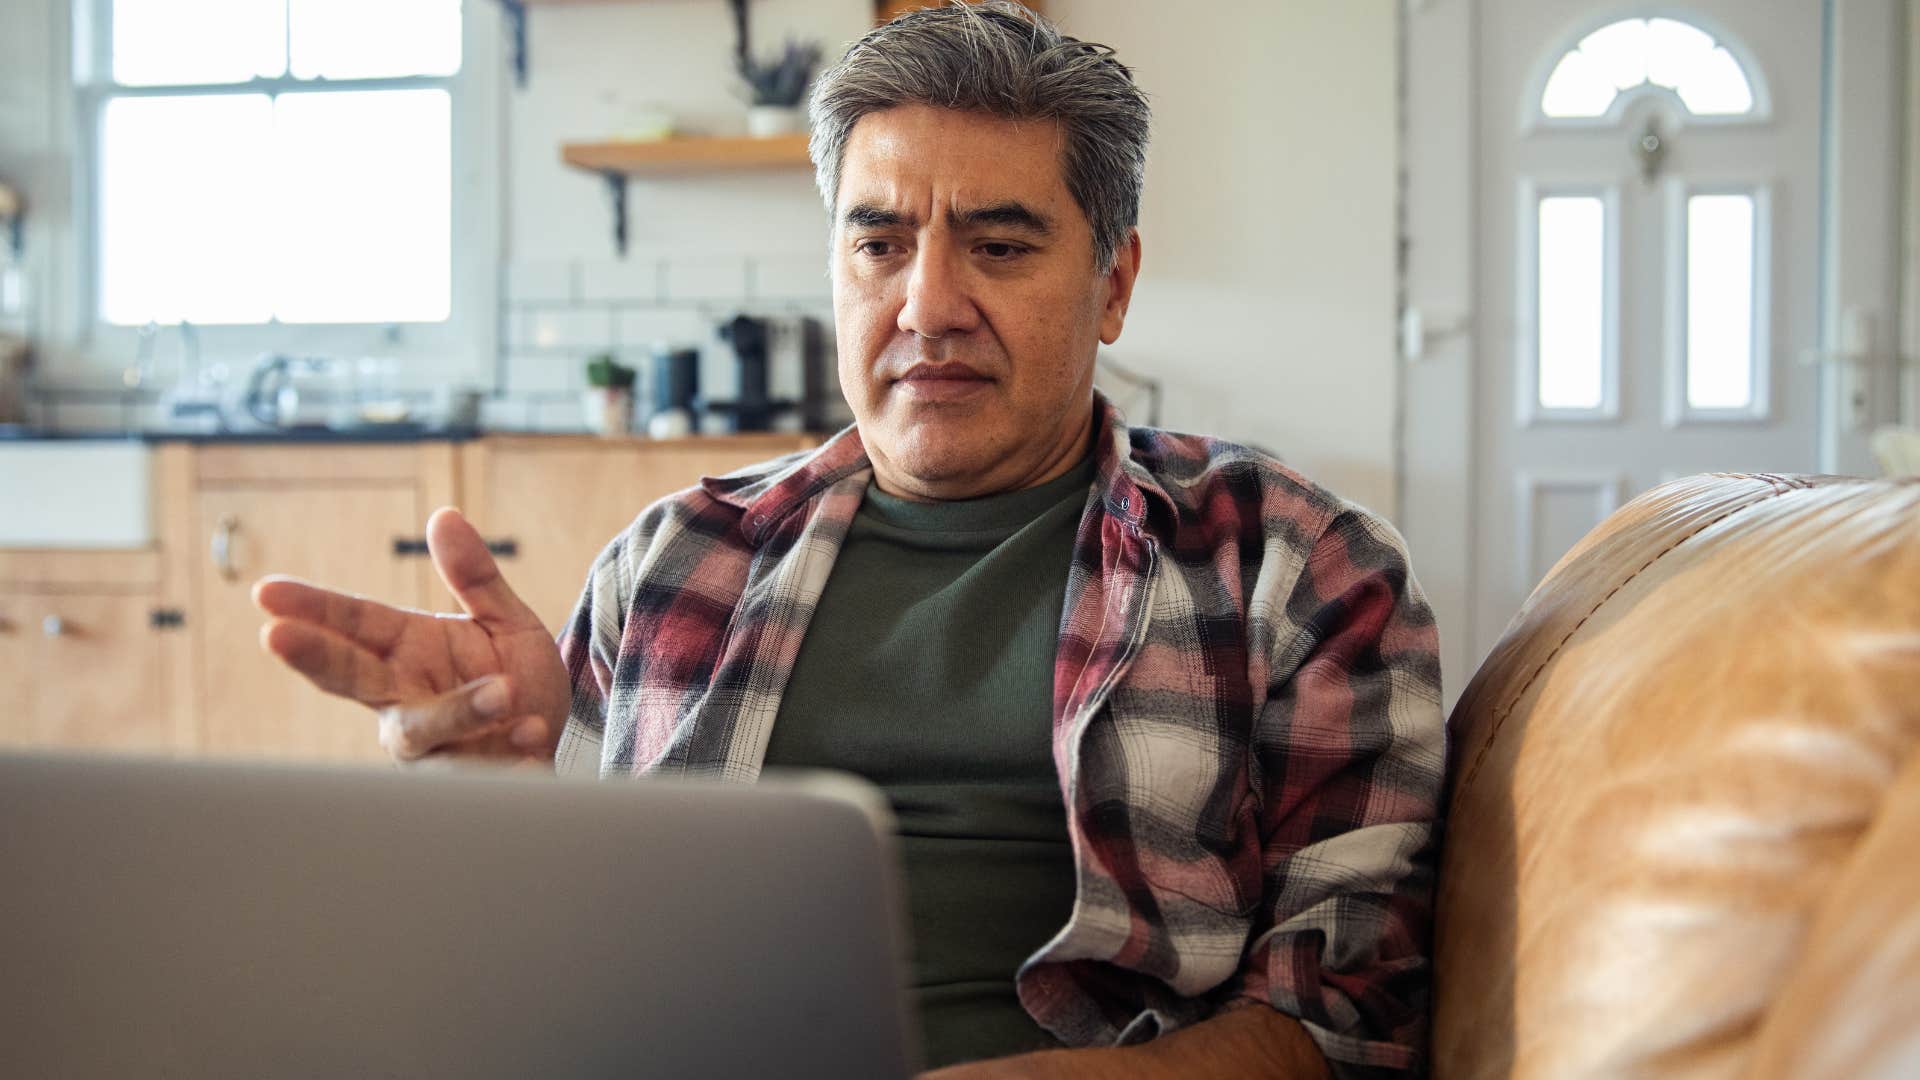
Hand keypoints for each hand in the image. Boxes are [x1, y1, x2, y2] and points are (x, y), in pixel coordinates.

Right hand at [252, 507, 571, 764]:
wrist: (553, 746)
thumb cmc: (518, 681)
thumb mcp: (505, 621)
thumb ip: (476, 577)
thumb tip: (445, 516)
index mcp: (407, 649)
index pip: (351, 622)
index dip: (309, 608)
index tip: (266, 592)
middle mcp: (402, 699)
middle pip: (349, 678)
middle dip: (313, 656)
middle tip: (275, 636)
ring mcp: (427, 746)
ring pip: (420, 731)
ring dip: (459, 711)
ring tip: (505, 693)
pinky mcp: (460, 784)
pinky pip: (471, 775)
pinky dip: (507, 760)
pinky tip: (532, 746)